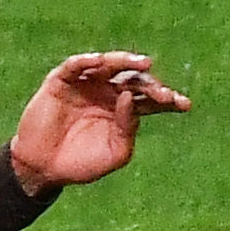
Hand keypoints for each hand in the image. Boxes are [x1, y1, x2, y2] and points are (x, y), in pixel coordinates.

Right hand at [10, 50, 191, 193]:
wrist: (45, 169)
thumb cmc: (82, 164)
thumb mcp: (115, 152)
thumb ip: (128, 128)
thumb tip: (130, 97)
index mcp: (124, 111)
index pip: (150, 99)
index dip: (168, 100)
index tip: (184, 104)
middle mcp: (107, 93)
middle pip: (134, 80)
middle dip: (151, 85)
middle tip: (163, 93)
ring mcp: (85, 85)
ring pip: (109, 66)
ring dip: (126, 62)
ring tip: (143, 63)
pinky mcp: (61, 81)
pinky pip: (75, 66)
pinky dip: (87, 61)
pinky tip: (100, 61)